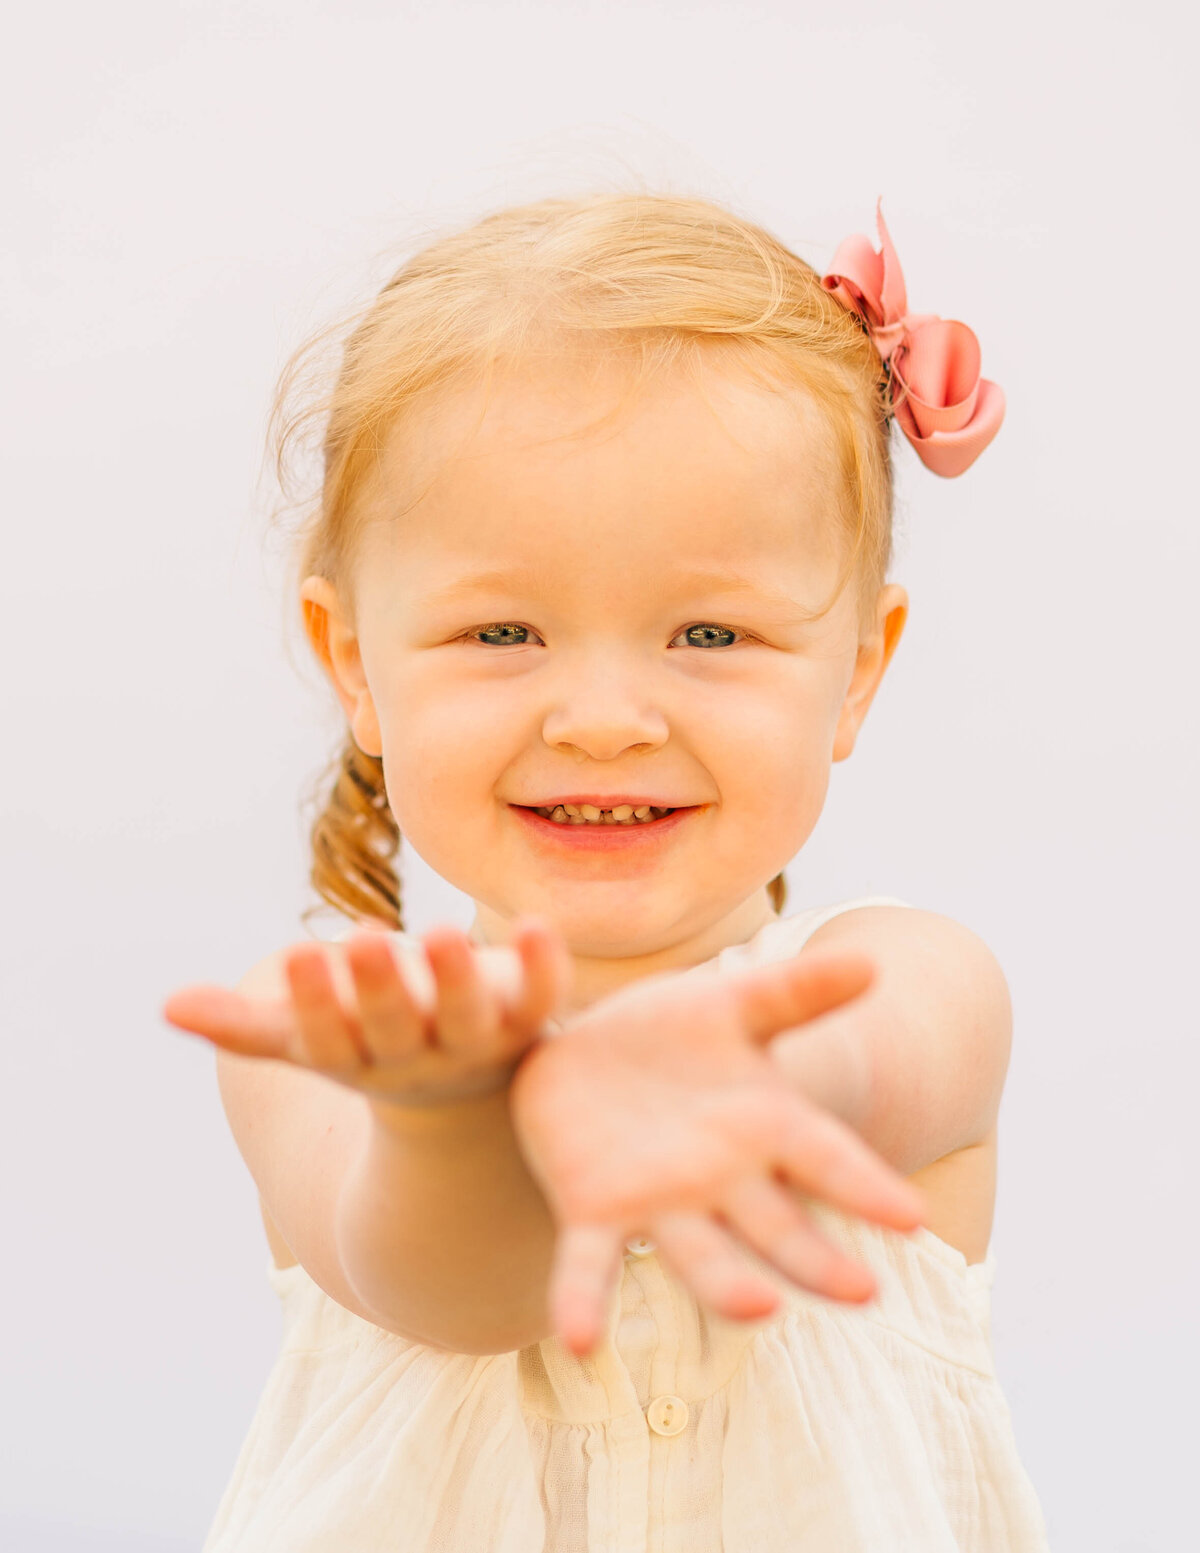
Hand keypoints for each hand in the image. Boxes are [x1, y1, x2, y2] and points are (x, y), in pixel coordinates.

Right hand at [161, 918, 572, 1108]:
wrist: (470, 1092)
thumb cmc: (373, 1044)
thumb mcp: (310, 1039)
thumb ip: (245, 1026)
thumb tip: (169, 1006)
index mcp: (362, 1056)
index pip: (333, 1039)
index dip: (318, 1004)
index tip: (301, 958)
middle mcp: (421, 1054)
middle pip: (399, 1027)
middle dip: (382, 987)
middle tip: (369, 937)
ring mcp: (479, 1040)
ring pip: (470, 1016)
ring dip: (458, 978)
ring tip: (444, 932)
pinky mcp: (529, 1019)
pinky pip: (542, 996)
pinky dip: (544, 966)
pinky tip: (538, 926)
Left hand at [509, 949, 928, 1355]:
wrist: (583, 1047)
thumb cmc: (672, 1030)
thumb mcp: (731, 1003)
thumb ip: (795, 990)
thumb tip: (873, 963)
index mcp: (763, 1125)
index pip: (825, 1160)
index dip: (865, 1187)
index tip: (912, 1218)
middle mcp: (721, 1179)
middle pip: (775, 1224)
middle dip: (815, 1256)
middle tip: (862, 1291)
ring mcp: (659, 1202)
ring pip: (697, 1252)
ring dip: (727, 1285)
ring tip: (760, 1310)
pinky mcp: (593, 1212)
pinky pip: (589, 1263)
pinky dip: (585, 1302)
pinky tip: (584, 1342)